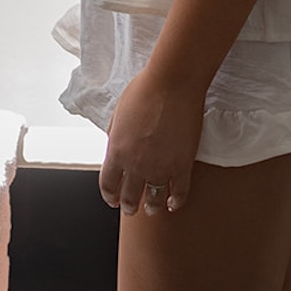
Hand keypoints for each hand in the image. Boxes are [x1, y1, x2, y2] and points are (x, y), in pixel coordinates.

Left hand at [99, 69, 204, 216]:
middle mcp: (136, 164)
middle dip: (128, 205)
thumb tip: (114, 148)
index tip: (112, 200)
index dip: (110, 196)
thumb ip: (115, 136)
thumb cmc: (145, 89)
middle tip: (130, 208)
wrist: (172, 82)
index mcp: (116, 151)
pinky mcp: (182, 165)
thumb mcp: (118, 113)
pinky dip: (176, 202)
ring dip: (151, 207)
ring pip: (154, 200)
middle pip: (129, 197)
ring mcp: (160, 167)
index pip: (108, 185)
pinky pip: (179, 193)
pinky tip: (174, 203)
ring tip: (152, 209)